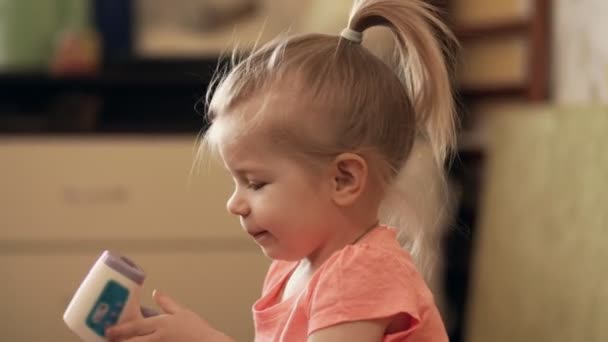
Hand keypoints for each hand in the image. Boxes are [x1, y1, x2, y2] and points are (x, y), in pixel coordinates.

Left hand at [106, 290, 232, 341]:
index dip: (121, 329)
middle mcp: (159, 337)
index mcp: (163, 324)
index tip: (108, 330)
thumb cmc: (199, 331)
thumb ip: (168, 303)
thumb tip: (157, 292)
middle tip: (108, 339)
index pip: (137, 327)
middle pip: (134, 341)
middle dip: (120, 341)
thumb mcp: (184, 313)